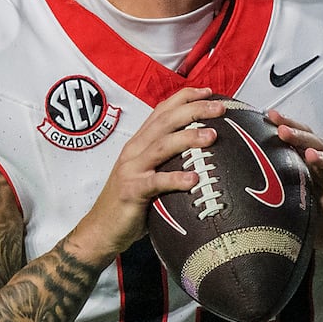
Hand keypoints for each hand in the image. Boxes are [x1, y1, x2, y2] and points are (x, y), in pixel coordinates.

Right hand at [63, 88, 222, 267]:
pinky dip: (175, 179)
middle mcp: (134, 150)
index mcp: (139, 143)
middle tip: (220, 108)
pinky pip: (155, 182)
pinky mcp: (131, 191)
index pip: (162, 110)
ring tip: (212, 136)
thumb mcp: (150, 174)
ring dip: (188, 138)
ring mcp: (131, 169)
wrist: (101, 229)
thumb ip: (169, 161)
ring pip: (162, 146)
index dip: (185, 98)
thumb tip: (205, 155)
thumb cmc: (131, 202)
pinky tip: (194, 179)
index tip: (209, 92)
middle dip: (194, 111)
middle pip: (166, 121)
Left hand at [267, 109, 322, 263]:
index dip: (288, 128)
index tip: (268, 116)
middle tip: (282, 130)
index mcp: (319, 169)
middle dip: (301, 137)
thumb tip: (247, 193)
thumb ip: (284, 197)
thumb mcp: (303, 209)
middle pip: (319, 147)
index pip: (303, 142)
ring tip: (310, 154)